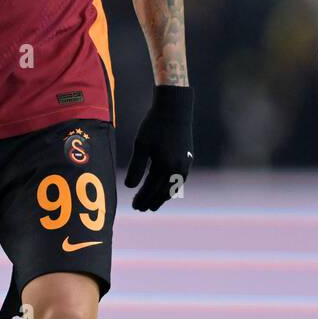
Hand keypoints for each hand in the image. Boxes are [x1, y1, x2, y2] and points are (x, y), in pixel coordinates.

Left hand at [124, 85, 193, 210]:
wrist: (175, 109)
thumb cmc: (154, 125)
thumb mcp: (141, 145)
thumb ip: (136, 167)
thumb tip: (129, 187)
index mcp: (165, 166)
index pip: (151, 189)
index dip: (142, 199)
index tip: (134, 206)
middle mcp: (177, 169)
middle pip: (163, 192)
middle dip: (151, 201)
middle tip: (140, 209)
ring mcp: (185, 165)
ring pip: (173, 188)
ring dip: (162, 197)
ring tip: (153, 204)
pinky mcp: (188, 159)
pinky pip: (179, 180)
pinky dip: (171, 188)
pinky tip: (166, 188)